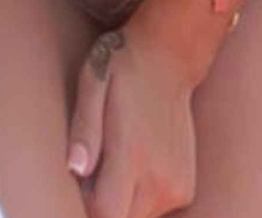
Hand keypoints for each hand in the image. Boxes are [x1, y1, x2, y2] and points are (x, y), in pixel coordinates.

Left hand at [67, 28, 197, 217]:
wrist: (169, 59)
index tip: (78, 180)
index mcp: (134, 156)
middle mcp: (161, 180)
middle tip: (93, 163)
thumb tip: (75, 169)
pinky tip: (132, 164)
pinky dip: (136, 197)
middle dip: (99, 202)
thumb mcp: (93, 85)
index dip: (83, 204)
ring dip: (118, 201)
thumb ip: (84, 130)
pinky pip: (152, 209)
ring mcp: (178, 187)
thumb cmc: (122, 69)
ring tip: (113, 159)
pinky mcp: (186, 188)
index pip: (105, 214)